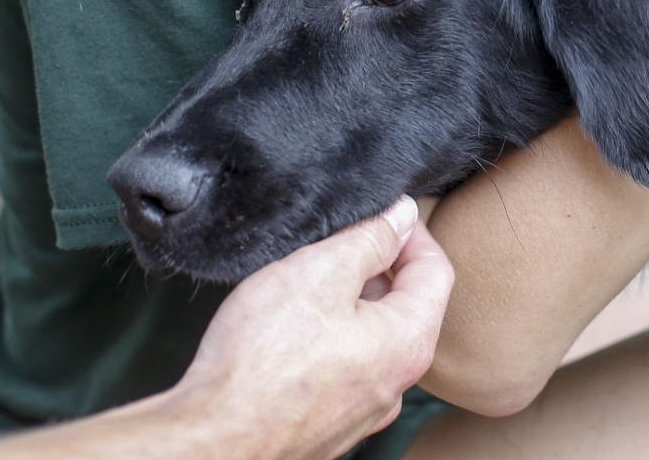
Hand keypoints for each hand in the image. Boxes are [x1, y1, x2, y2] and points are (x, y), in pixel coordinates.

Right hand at [173, 197, 454, 459]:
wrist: (213, 441)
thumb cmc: (263, 360)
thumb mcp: (321, 272)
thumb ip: (370, 238)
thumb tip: (401, 216)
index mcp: (409, 343)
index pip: (436, 270)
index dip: (410, 231)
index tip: (382, 211)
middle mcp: (396, 383)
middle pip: (404, 304)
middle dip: (375, 265)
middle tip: (336, 240)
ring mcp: (362, 409)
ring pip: (370, 337)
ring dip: (347, 303)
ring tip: (305, 282)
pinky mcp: (327, 423)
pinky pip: (341, 367)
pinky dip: (326, 338)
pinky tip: (288, 329)